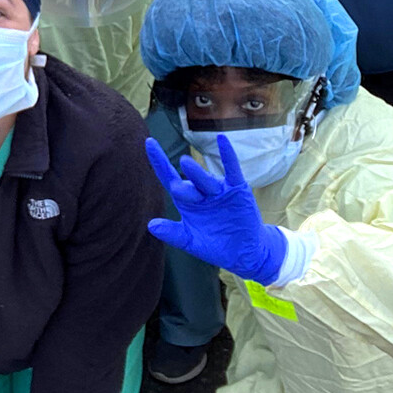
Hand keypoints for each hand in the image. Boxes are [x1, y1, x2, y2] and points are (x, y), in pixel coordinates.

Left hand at [144, 135, 298, 284]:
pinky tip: (222, 139)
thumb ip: (172, 233)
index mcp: (187, 201)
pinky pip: (232, 169)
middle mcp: (201, 192)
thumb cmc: (214, 245)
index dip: (159, 161)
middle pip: (188, 184)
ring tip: (184, 163)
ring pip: (206, 179)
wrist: (244, 253)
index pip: (169, 177)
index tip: (149, 142)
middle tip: (177, 190)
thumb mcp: (190, 241)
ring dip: (196, 173)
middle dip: (183, 188)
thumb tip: (150, 225)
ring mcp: (219, 189)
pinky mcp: (237, 189)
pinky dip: (228, 154)